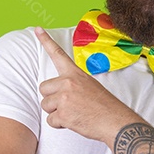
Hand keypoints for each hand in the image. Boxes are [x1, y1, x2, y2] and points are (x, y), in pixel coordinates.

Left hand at [35, 27, 139, 144]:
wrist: (115, 121)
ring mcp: (64, 98)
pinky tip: (74, 121)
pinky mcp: (63, 113)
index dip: (46, 41)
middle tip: (69, 104)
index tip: (37, 29)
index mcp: (75, 74)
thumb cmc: (105, 106)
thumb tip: (58, 91)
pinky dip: (60, 124)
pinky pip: (51, 120)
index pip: (58, 54)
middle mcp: (68, 82)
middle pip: (43, 88)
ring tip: (74, 113)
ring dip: (56, 112)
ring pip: (45, 105)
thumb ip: (73, 84)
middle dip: (51, 98)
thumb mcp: (90, 86)